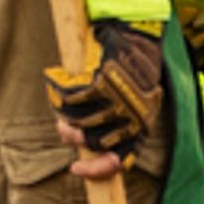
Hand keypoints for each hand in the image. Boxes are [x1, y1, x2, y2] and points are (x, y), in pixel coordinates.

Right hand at [46, 17, 163, 162]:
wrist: (137, 34)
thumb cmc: (133, 68)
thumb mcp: (135, 100)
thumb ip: (116, 123)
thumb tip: (87, 143)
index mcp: (142, 123)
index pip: (122, 159)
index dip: (98, 170)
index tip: (76, 170)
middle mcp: (131, 116)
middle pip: (93, 143)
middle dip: (75, 139)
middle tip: (66, 129)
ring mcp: (115, 100)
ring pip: (80, 124)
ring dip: (67, 120)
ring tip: (64, 110)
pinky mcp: (100, 84)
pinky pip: (71, 101)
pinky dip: (61, 96)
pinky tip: (61, 88)